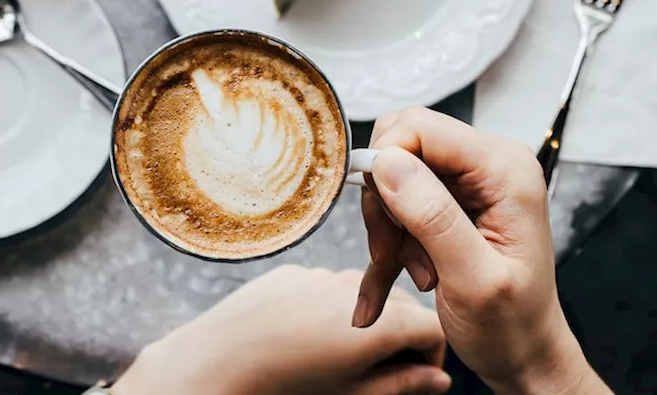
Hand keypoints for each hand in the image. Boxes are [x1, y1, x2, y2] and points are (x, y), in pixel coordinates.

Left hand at [113, 265, 450, 394]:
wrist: (217, 363)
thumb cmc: (288, 389)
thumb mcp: (354, 394)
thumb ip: (403, 385)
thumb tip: (438, 380)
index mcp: (383, 321)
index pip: (433, 327)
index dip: (433, 356)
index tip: (418, 379)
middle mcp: (358, 287)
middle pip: (402, 306)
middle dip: (403, 338)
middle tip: (386, 374)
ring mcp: (322, 275)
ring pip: (363, 294)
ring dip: (367, 321)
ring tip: (340, 357)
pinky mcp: (291, 274)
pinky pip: (324, 288)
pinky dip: (329, 309)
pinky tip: (304, 339)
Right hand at [353, 107, 609, 394]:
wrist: (524, 355)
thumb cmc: (512, 327)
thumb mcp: (473, 279)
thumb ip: (433, 217)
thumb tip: (388, 163)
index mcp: (505, 170)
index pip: (420, 127)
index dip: (386, 166)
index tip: (383, 223)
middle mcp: (490, 164)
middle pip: (401, 148)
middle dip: (386, 203)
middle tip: (394, 254)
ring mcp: (471, 182)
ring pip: (394, 179)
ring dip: (390, 230)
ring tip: (417, 273)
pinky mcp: (453, 202)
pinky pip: (399, 205)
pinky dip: (389, 245)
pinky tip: (385, 284)